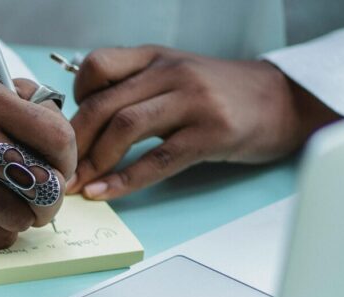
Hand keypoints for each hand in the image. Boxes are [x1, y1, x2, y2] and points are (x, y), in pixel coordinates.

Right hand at [0, 78, 76, 247]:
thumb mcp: (10, 92)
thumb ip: (47, 110)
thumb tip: (64, 159)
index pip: (58, 138)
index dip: (69, 157)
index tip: (58, 163)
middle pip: (44, 183)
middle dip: (54, 194)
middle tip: (44, 190)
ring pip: (22, 216)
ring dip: (28, 215)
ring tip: (15, 200)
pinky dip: (4, 230)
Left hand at [68, 46, 339, 199]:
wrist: (283, 100)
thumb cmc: (219, 93)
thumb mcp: (174, 76)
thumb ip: (133, 89)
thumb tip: (82, 123)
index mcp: (155, 56)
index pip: (97, 65)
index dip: (75, 97)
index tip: (72, 127)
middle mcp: (171, 72)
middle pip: (104, 104)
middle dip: (75, 142)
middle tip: (60, 168)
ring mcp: (193, 101)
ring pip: (125, 128)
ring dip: (94, 162)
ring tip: (78, 185)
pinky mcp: (211, 134)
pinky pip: (157, 159)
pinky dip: (124, 180)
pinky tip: (104, 192)